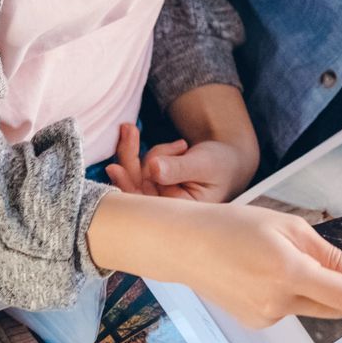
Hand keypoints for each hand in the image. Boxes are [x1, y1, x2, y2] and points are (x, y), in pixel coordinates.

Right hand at [90, 195, 341, 328]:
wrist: (184, 246)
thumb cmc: (233, 226)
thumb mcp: (288, 228)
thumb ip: (329, 255)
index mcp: (288, 273)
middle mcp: (278, 303)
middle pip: (335, 307)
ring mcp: (265, 317)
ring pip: (312, 307)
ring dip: (321, 290)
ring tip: (293, 260)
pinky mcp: (256, 323)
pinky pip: (290, 309)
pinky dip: (294, 294)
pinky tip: (270, 273)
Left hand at [104, 123, 257, 202]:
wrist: (227, 160)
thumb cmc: (221, 165)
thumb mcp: (204, 164)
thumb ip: (179, 168)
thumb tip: (153, 168)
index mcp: (178, 213)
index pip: (146, 205)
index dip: (127, 188)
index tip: (114, 167)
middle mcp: (163, 208)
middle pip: (134, 186)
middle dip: (130, 156)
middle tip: (129, 129)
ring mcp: (155, 195)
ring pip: (133, 172)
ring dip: (137, 150)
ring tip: (163, 138)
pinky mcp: (150, 183)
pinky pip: (135, 166)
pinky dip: (137, 149)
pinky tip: (149, 139)